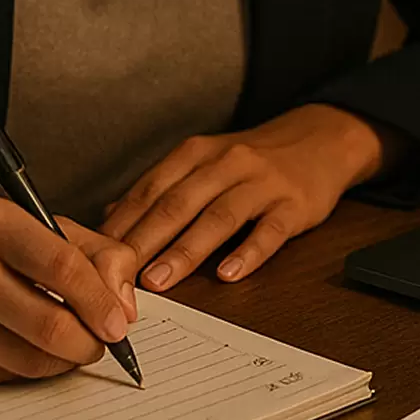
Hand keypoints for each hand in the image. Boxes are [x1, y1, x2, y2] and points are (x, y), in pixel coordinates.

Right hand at [0, 197, 138, 383]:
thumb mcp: (24, 222)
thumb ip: (88, 250)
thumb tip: (124, 301)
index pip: (64, 266)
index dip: (101, 301)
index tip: (119, 322)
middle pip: (51, 325)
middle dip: (89, 343)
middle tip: (99, 342)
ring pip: (30, 360)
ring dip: (63, 362)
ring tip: (68, 346)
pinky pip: (1, 376)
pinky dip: (27, 370)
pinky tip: (25, 350)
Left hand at [100, 104, 389, 291]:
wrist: (321, 139)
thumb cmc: (254, 159)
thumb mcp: (204, 160)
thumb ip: (162, 187)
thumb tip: (113, 215)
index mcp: (196, 153)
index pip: (151, 189)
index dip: (123, 223)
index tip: (98, 255)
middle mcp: (225, 163)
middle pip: (178, 203)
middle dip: (145, 240)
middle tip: (118, 275)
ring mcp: (261, 183)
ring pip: (218, 217)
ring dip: (185, 250)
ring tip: (160, 280)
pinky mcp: (293, 204)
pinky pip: (269, 231)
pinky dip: (248, 252)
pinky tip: (228, 273)